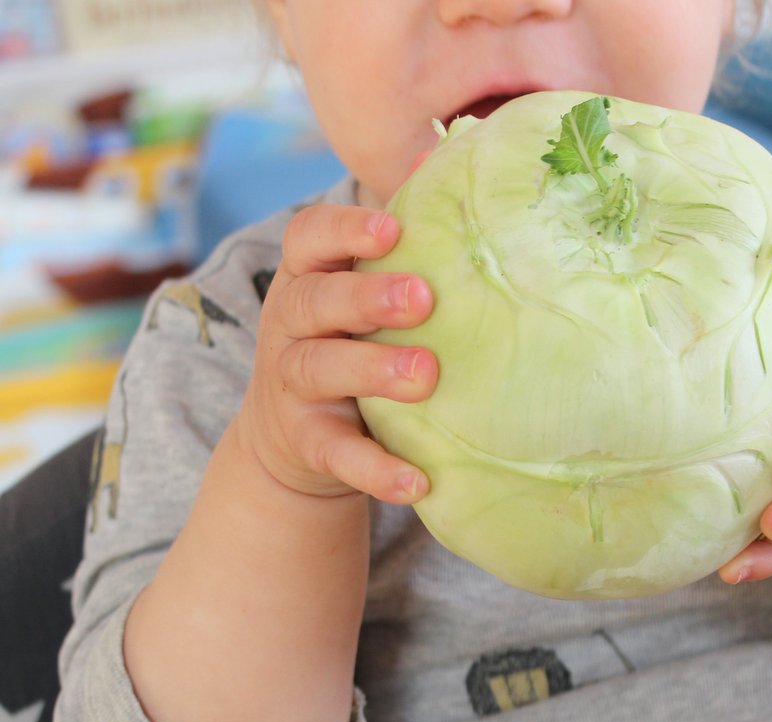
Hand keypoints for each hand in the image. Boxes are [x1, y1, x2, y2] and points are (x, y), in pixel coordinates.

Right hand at [234, 204, 437, 503]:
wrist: (293, 441)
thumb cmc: (349, 342)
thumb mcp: (359, 294)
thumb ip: (397, 245)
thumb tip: (453, 163)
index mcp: (308, 279)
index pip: (308, 238)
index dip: (345, 230)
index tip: (394, 228)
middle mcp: (290, 326)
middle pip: (313, 302)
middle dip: (365, 296)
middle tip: (423, 297)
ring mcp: (292, 387)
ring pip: (320, 369)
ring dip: (372, 370)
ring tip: (426, 376)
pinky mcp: (306, 443)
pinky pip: (339, 455)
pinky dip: (377, 470)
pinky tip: (419, 481)